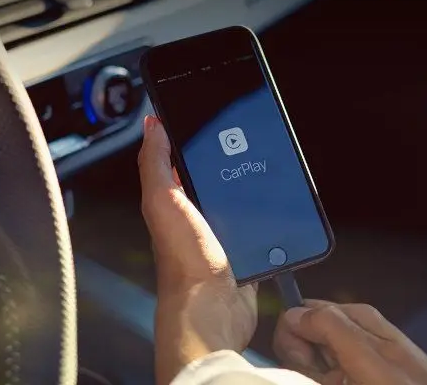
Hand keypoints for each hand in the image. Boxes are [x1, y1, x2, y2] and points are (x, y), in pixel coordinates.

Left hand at [138, 115, 258, 383]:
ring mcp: (220, 237)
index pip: (177, 160)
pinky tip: (275, 205)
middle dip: (229, 161)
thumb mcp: (163, 202)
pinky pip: (258, 227)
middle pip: (212, 179)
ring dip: (251, 189)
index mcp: (171, 203)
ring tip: (264, 166)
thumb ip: (154, 163)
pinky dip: (267, 217)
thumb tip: (151, 125)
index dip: (189, 138)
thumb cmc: (184, 262)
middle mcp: (193, 219)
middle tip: (247, 138)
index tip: (207, 115)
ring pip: (237, 201)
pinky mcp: (244, 254)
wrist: (213, 309)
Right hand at [274, 299, 426, 384]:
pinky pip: (326, 376)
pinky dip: (328, 383)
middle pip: (302, 338)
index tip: (308, 362)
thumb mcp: (367, 354)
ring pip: (312, 362)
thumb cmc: (406, 384)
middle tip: (330, 380)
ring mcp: (353, 354)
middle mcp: (351, 330)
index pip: (298, 312)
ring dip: (317, 377)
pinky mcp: (354, 373)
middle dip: (306, 362)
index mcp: (353, 316)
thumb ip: (330, 327)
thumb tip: (292, 313)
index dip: (294, 338)